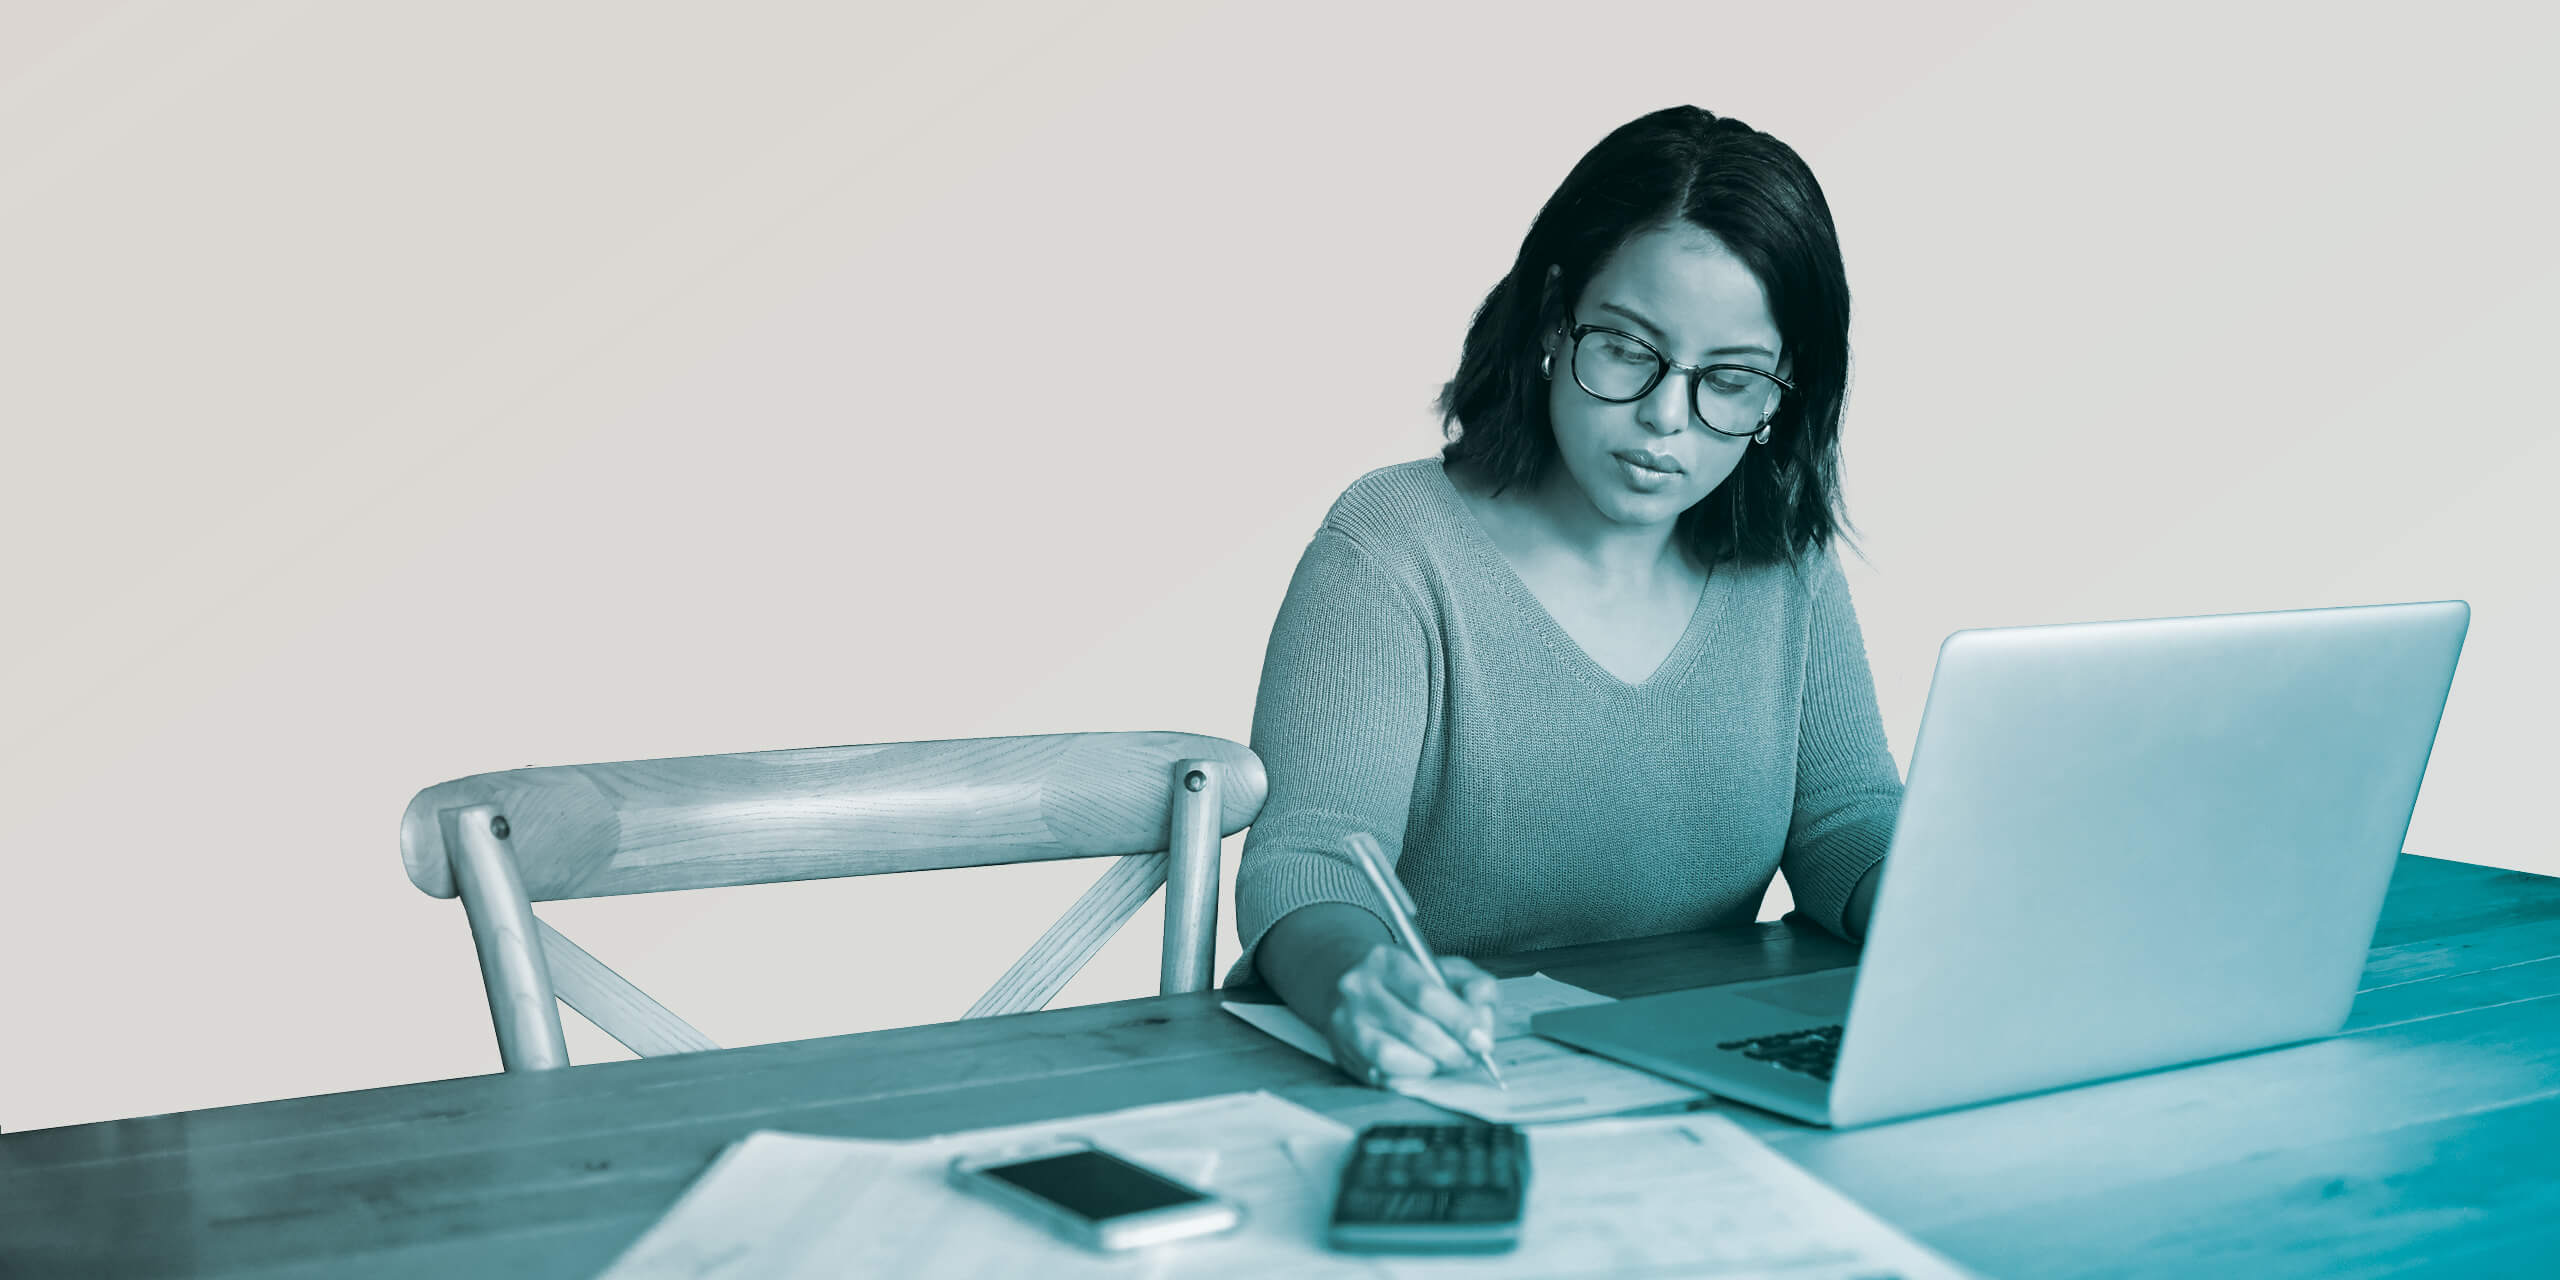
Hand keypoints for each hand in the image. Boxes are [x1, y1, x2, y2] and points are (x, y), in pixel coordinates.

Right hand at [1323, 946, 1499, 1087]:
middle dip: (1451, 1050)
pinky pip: (1380, 1075)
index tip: (1480, 1040)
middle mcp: (1359, 988)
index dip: (1460, 1022)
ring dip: (1428, 1066)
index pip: (1427, 994)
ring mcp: (1346, 1021)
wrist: (1352, 987)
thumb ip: (1476, 988)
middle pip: (1414, 1028)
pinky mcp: (1342, 1051)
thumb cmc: (1409, 983)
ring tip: (1440, 1062)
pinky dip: (1407, 1077)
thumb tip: (1481, 1023)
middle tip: (1467, 1057)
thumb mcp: (1447, 971)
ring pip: (1392, 1056)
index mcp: (1387, 960)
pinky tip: (1418, 1068)